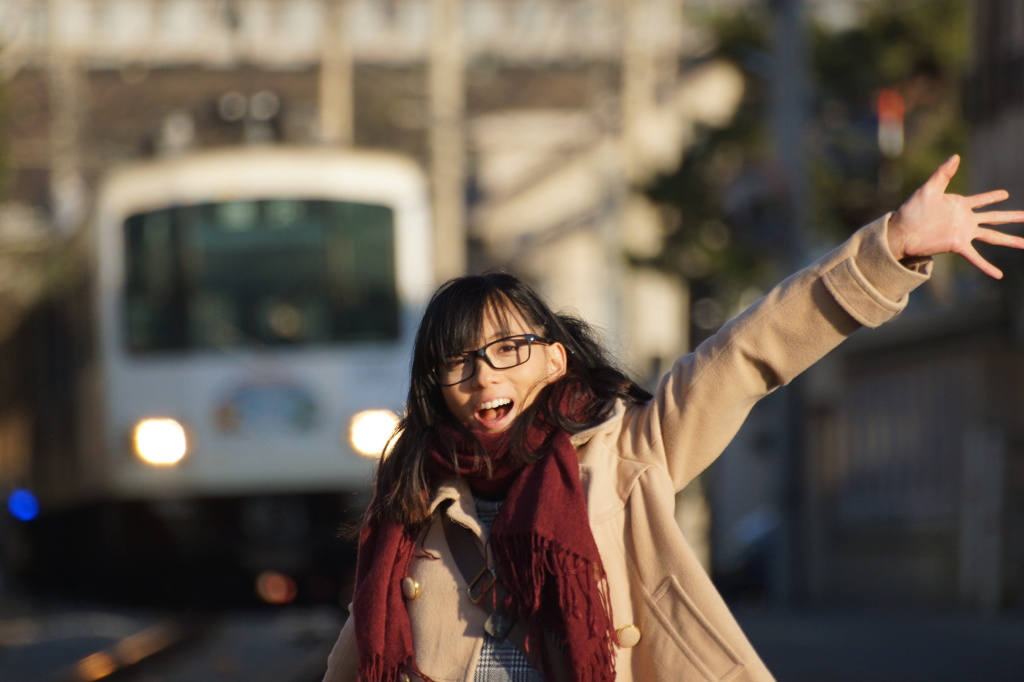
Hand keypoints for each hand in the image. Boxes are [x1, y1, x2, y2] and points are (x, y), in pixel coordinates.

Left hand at [887, 154, 1023, 278]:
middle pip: (993, 218)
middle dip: (1011, 217)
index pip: (982, 199)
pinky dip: (986, 266)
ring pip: (991, 236)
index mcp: (960, 205)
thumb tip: (955, 156)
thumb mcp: (929, 189)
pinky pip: (975, 257)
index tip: (1005, 194)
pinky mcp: (957, 245)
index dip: (992, 196)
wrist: (901, 231)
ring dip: (1009, 240)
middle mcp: (965, 219)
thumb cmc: (912, 210)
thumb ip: (943, 173)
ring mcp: (963, 233)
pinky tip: (998, 275)